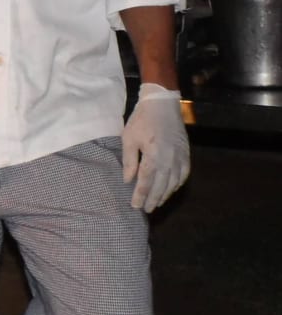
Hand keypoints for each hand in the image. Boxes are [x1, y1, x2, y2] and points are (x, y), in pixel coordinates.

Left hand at [121, 83, 190, 211]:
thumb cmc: (141, 120)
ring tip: (156, 203)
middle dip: (153, 199)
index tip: (135, 206)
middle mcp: (170, 159)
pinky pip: (184, 174)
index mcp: (154, 156)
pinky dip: (177, 184)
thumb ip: (129, 161)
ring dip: (165, 195)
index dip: (141, 195)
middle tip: (145, 210)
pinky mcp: (186, 153)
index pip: (147, 182)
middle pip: (162, 185)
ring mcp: (181, 157)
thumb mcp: (129, 138)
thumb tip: (128, 180)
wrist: (162, 104)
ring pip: (174, 182)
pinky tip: (171, 189)